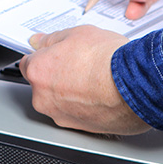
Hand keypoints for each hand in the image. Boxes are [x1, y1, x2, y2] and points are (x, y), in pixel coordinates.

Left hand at [18, 25, 149, 134]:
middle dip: (56, 77)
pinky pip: (77, 115)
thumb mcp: (77, 34)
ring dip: (70, 94)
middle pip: (42, 85)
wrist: (134, 85)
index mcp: (38, 72)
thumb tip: (39, 41)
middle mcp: (43, 97)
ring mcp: (60, 115)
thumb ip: (51, 39)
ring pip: (59, 102)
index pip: (28, 64)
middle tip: (78, 67)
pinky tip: (100, 96)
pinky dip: (85, 107)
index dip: (41, 58)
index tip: (50, 56)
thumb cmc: (107, 60)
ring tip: (93, 82)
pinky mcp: (80, 129)